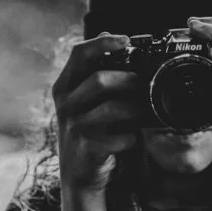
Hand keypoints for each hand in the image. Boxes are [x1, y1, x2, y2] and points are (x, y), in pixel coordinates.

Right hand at [52, 33, 141, 191]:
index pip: (79, 54)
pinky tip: (133, 138)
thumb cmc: (93, 132)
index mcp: (65, 86)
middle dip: (129, 80)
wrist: (82, 175)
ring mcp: (74, 127)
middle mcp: (65, 104)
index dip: (102, 43)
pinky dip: (133, 136)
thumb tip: (111, 35)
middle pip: (99, 80)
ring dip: (136, 109)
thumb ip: (98, 71)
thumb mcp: (91, 99)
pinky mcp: (87, 148)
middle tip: (146, 85)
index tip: (126, 39)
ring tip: (146, 112)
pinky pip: (120, 136)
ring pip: (112, 108)